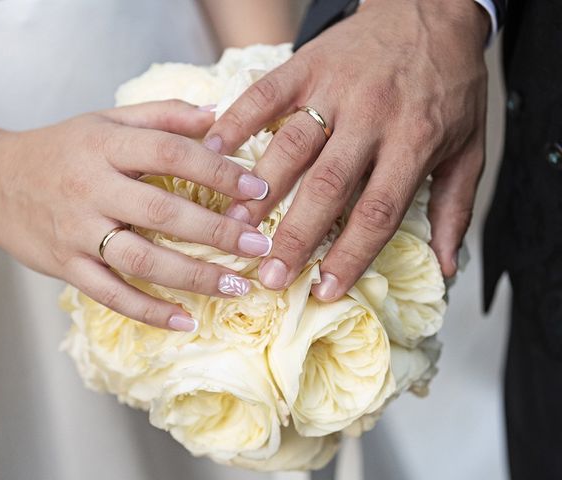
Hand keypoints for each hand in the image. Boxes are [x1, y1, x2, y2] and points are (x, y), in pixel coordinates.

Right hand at [0, 100, 271, 330]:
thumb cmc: (60, 150)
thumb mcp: (106, 120)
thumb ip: (161, 115)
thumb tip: (217, 113)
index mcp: (104, 146)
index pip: (170, 153)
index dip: (217, 171)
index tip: (257, 189)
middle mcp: (91, 189)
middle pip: (161, 212)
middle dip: (217, 232)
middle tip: (259, 247)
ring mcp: (77, 232)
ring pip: (141, 259)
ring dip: (194, 277)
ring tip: (238, 288)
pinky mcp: (66, 267)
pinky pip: (111, 295)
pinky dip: (149, 311)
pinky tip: (185, 321)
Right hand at [203, 0, 488, 299]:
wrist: (432, 10)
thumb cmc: (449, 85)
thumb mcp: (470, 146)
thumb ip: (455, 207)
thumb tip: (447, 266)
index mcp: (414, 142)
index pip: (378, 211)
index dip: (350, 255)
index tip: (325, 289)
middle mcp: (372, 118)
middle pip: (328, 187)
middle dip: (296, 236)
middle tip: (269, 273)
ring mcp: (336, 89)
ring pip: (293, 146)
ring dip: (261, 188)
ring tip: (235, 225)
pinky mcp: (308, 65)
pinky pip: (267, 93)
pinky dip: (237, 119)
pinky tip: (214, 149)